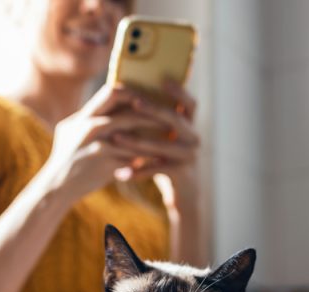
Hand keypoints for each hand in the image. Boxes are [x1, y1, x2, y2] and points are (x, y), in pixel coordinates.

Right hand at [39, 84, 171, 205]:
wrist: (57, 186)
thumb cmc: (65, 158)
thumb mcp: (70, 132)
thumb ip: (88, 118)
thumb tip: (108, 106)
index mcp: (83, 116)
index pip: (112, 91)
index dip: (133, 91)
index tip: (148, 96)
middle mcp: (90, 127)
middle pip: (126, 109)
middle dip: (150, 110)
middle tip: (167, 113)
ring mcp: (98, 145)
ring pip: (133, 131)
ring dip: (153, 130)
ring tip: (169, 131)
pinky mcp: (106, 163)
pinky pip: (133, 155)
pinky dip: (147, 154)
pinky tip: (160, 155)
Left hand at [111, 80, 200, 214]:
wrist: (184, 196)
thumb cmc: (167, 162)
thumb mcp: (165, 141)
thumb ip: (156, 124)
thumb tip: (130, 98)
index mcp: (189, 127)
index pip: (189, 103)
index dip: (179, 91)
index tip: (163, 79)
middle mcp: (193, 138)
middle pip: (175, 119)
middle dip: (153, 109)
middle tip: (134, 102)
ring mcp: (189, 156)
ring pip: (161, 146)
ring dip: (136, 142)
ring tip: (115, 138)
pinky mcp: (182, 173)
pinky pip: (156, 169)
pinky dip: (137, 171)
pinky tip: (120, 173)